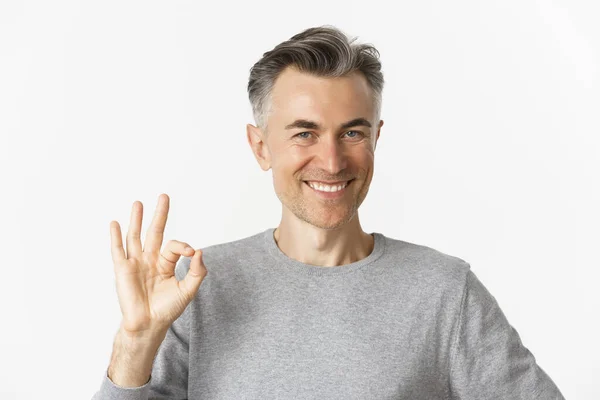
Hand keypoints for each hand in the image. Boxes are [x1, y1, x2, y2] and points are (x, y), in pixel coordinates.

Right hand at [109, 193, 206, 337]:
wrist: (149, 325)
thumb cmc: (167, 310)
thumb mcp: (188, 290)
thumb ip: (197, 272)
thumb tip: (200, 251)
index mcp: (165, 263)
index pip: (174, 246)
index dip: (184, 246)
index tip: (192, 253)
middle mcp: (150, 260)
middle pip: (154, 232)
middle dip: (159, 214)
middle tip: (164, 196)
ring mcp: (135, 263)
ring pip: (135, 236)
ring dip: (136, 219)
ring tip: (138, 203)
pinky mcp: (122, 270)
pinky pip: (118, 250)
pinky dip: (116, 237)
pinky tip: (115, 223)